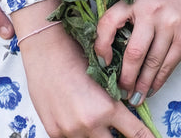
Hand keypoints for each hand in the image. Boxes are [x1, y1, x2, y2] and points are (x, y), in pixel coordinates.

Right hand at [16, 18, 154, 137]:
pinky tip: (76, 116)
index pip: (135, 133)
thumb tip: (126, 111)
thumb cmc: (76, 55)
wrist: (46, 50)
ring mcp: (70, 131)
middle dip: (119, 136)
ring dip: (98, 133)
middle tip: (119, 128)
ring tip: (94, 115)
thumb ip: (114, 100)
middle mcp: (90, 124)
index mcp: (107, 108)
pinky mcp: (55, 132)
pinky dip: (78, 132)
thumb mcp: (103, 77)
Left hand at [94, 0, 180, 103]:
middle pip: (134, 52)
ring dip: (142, 85)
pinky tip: (151, 89)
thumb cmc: (167, 6)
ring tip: (135, 97)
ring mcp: (171, 24)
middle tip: (121, 91)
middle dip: (126, 77)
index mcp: (136, 1)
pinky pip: (167, 66)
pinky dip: (157, 82)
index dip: (101, 45)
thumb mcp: (146, 4)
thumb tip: (111, 60)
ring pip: (151, 63)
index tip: (103, 63)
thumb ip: (130, 24)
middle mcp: (152, 10)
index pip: (109, 22)